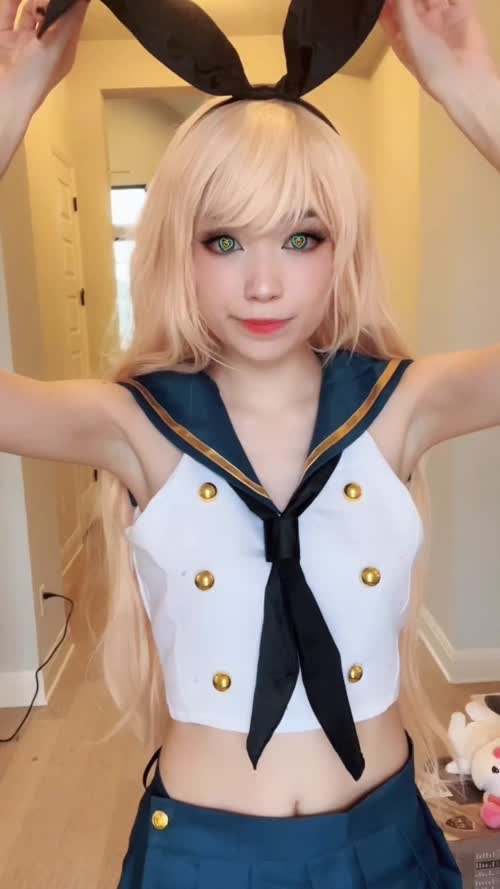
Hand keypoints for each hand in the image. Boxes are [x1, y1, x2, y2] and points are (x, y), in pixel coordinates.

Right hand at [0, 0, 89, 108]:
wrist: (6, 96)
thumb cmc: (36, 74)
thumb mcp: (59, 44)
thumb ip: (71, 19)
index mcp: (63, 47)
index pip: (72, 17)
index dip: (71, 3)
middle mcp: (46, 43)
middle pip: (50, 11)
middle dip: (49, 0)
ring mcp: (24, 40)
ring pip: (30, 11)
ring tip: (36, 0)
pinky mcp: (6, 39)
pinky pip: (9, 15)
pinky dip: (12, 3)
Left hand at [379, 0, 497, 101]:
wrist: (466, 80)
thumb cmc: (433, 68)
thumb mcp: (412, 38)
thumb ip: (404, 11)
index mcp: (405, 41)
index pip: (391, 17)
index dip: (387, 4)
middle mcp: (422, 29)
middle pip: (411, 3)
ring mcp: (442, 19)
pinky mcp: (462, 12)